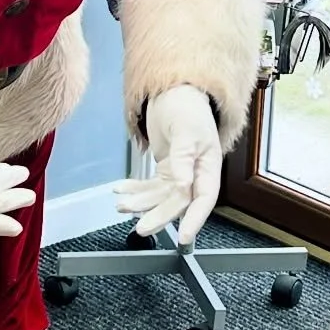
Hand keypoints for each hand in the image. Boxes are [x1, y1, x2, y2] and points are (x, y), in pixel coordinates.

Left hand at [115, 85, 220, 244]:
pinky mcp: (166, 168)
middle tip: (141, 227)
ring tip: (122, 204)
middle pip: (178, 202)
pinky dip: (135, 189)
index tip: (184, 238)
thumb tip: (183, 185)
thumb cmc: (187, 106)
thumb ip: (184, 158)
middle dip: (159, 216)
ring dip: (142, 202)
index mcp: (208, 165)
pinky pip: (150, 186)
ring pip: (161, 197)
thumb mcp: (187, 130)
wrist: (173, 91)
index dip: (195, 220)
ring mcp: (179, 172)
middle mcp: (195, 172)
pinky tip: (121, 189)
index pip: (204, 198)